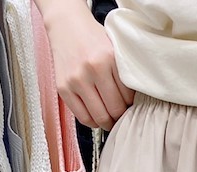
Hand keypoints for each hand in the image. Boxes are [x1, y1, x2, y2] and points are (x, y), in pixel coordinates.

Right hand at [42, 0, 133, 129]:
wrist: (66, 25)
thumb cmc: (92, 39)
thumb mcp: (113, 51)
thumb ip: (123, 73)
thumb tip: (132, 103)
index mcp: (108, 59)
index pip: (128, 96)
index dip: (131, 105)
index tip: (129, 106)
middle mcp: (92, 70)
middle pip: (114, 109)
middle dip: (120, 116)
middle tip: (121, 115)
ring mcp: (76, 80)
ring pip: (99, 117)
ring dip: (107, 122)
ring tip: (110, 118)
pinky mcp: (63, 88)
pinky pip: (82, 117)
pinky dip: (92, 121)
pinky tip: (96, 116)